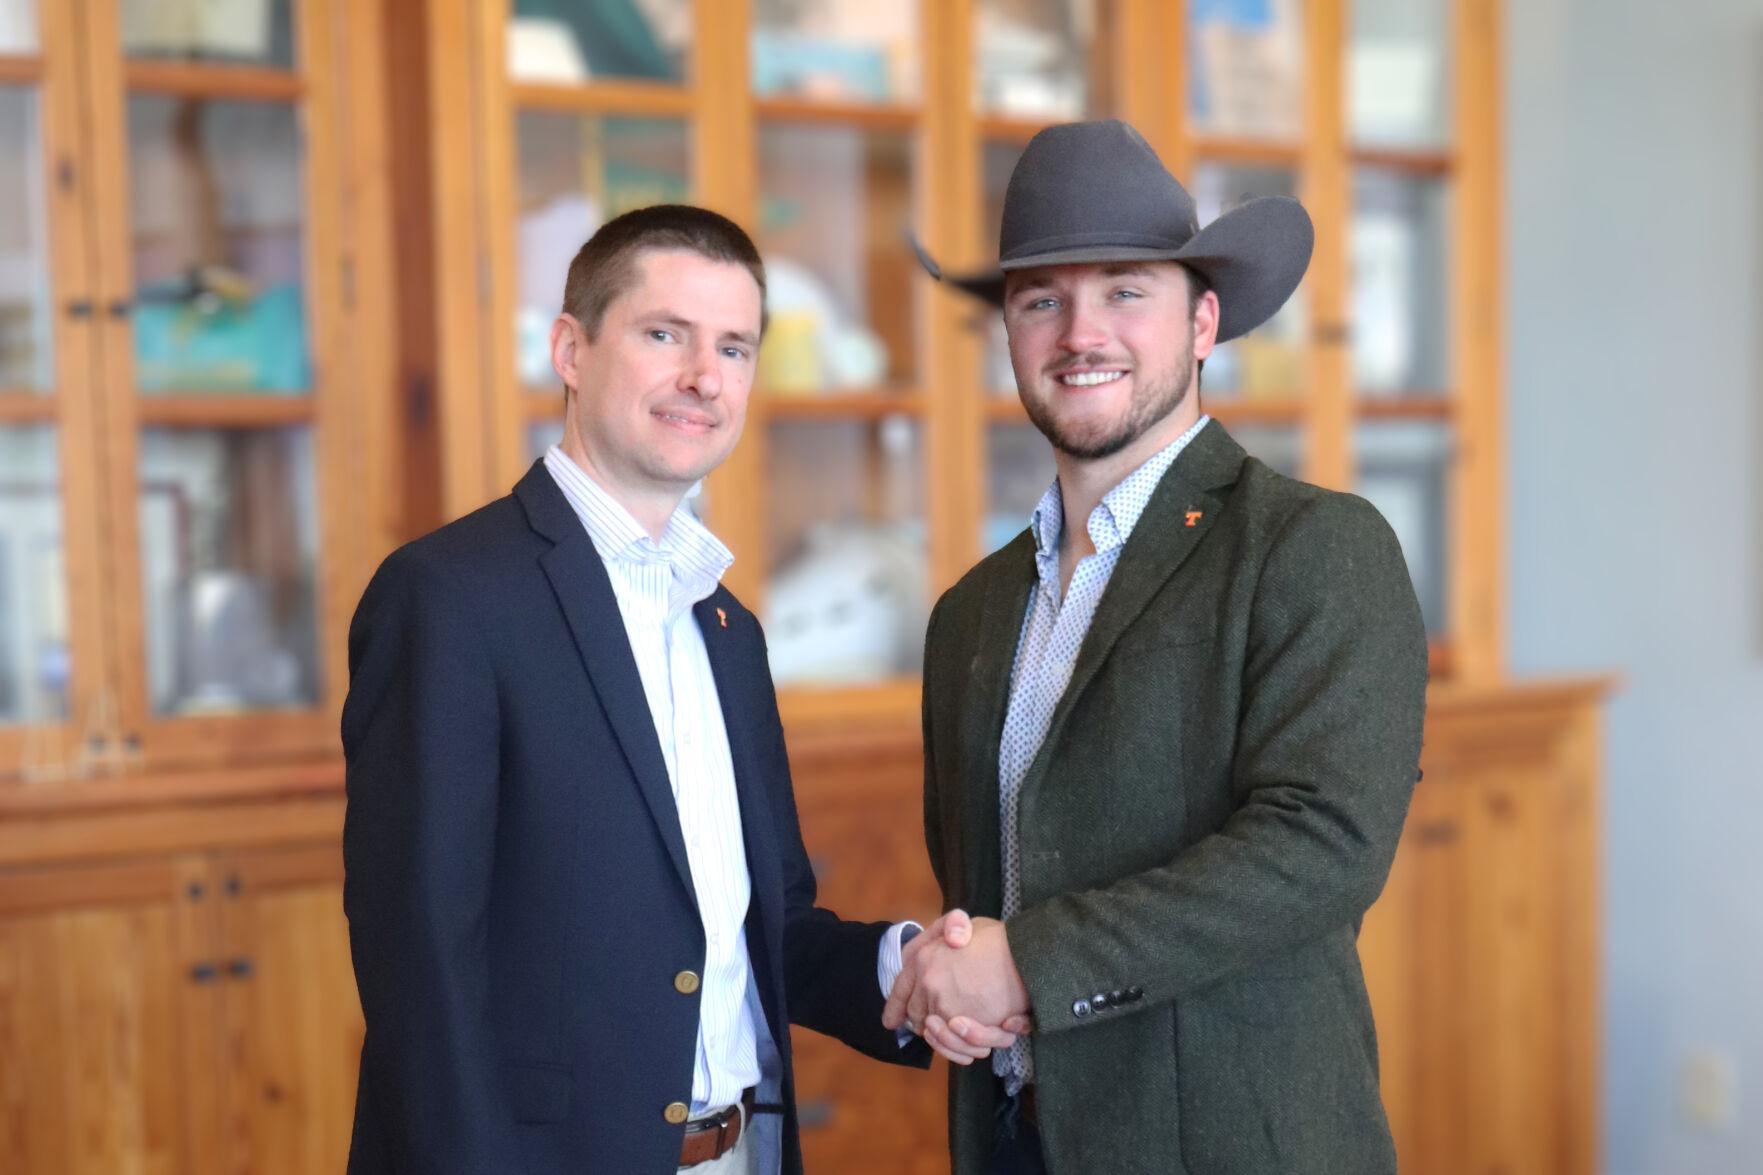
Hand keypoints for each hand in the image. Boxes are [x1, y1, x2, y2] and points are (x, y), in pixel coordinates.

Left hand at [886, 912, 1030, 1064]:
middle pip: (915, 1015)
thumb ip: (953, 930)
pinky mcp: (962, 1024)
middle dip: (923, 1023)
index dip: (895, 1007)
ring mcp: (944, 1005)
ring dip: (944, 1037)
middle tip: (935, 1025)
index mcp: (923, 957)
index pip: (900, 989)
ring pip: (934, 1032)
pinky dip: (962, 1044)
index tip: (891, 1021)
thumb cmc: (1000, 939)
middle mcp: (928, 982)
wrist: (1027, 955)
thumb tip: (953, 940)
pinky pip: (955, 1042)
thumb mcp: (968, 925)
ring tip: (958, 1028)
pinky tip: (971, 1034)